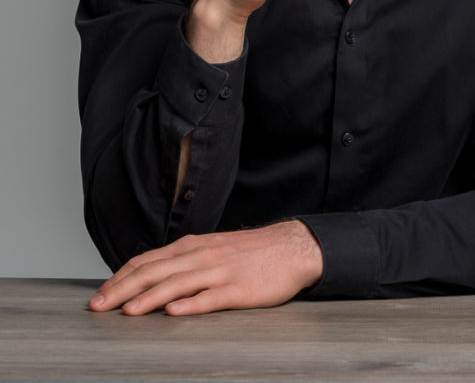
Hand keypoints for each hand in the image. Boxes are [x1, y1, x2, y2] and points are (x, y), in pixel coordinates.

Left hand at [88, 220, 323, 315]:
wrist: (291, 248)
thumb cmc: (249, 254)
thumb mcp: (211, 248)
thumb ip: (184, 261)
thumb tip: (151, 277)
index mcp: (192, 246)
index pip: (147, 260)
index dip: (121, 278)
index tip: (100, 295)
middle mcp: (201, 255)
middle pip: (155, 271)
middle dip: (123, 290)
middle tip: (98, 308)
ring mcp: (220, 271)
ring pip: (178, 283)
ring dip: (150, 298)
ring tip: (128, 312)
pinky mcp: (239, 289)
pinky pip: (211, 297)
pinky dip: (191, 304)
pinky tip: (175, 312)